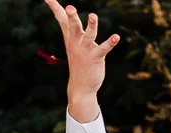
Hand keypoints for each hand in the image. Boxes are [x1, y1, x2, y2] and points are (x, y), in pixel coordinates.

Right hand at [43, 3, 119, 120]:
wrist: (81, 87)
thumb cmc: (78, 62)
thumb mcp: (72, 44)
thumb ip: (71, 29)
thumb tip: (66, 16)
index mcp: (70, 38)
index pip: (61, 19)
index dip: (55, 7)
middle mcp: (76, 43)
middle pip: (73, 27)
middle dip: (71, 18)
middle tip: (70, 8)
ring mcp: (85, 50)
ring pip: (88, 36)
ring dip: (91, 26)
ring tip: (93, 16)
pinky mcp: (96, 57)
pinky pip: (103, 49)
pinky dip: (110, 43)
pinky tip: (116, 37)